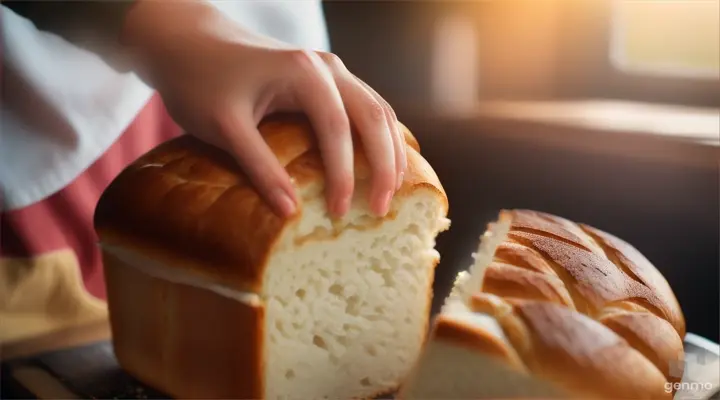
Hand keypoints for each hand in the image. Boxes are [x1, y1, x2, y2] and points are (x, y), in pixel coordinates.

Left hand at [121, 0, 405, 218]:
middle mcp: (326, 66)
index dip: (344, 174)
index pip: (338, 129)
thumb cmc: (200, 79)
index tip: (342, 211)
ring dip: (389, 150)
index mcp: (304, 73)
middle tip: (383, 207)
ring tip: (392, 190)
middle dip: (384, 164)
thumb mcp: (224, 127)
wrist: (188, 41)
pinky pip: (366, 106)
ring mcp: (330, 69)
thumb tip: (291, 213)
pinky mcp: (326, 78)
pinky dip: (378, 136)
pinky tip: (380, 163)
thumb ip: (260, 167)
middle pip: (373, 116)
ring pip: (377, 109)